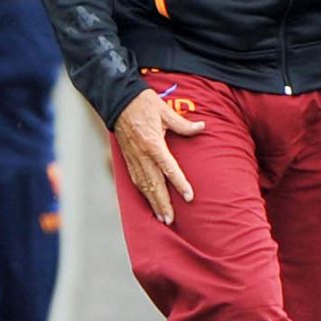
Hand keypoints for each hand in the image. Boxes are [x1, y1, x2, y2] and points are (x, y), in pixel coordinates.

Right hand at [114, 89, 204, 224]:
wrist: (118, 100)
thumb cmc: (143, 103)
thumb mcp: (165, 111)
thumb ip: (183, 124)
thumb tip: (201, 127)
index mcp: (152, 143)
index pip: (168, 168)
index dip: (179, 183)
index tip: (189, 197)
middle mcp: (141, 154)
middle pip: (154, 184)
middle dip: (163, 203)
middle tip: (171, 219)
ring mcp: (133, 158)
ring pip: (143, 185)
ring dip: (153, 202)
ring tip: (162, 217)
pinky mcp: (127, 158)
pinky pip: (135, 180)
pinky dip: (143, 193)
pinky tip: (149, 201)